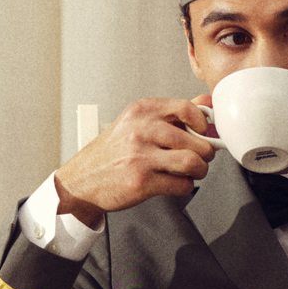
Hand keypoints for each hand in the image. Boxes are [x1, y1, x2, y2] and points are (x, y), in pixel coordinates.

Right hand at [54, 97, 217, 224]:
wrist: (82, 180)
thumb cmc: (111, 152)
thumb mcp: (136, 122)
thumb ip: (171, 112)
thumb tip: (205, 102)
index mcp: (141, 111)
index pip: (186, 108)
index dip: (202, 122)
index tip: (203, 131)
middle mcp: (141, 131)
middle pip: (195, 140)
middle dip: (205, 153)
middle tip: (201, 157)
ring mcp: (141, 157)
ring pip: (192, 162)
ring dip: (200, 170)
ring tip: (193, 170)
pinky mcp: (142, 182)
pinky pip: (181, 184)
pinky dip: (185, 186)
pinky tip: (176, 182)